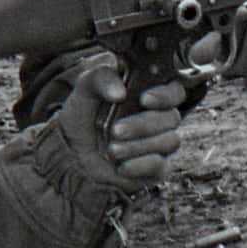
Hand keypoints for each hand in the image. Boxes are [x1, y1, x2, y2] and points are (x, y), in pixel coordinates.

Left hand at [55, 56, 185, 190]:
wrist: (72, 149)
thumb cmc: (84, 113)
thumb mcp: (86, 89)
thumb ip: (102, 79)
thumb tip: (120, 93)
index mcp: (150, 92)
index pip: (174, 91)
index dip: (165, 95)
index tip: (144, 99)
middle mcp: (160, 117)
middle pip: (171, 118)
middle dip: (143, 125)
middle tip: (115, 130)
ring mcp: (160, 143)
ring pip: (169, 142)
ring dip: (139, 146)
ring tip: (112, 150)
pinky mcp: (156, 168)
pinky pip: (161, 167)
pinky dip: (141, 166)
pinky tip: (122, 167)